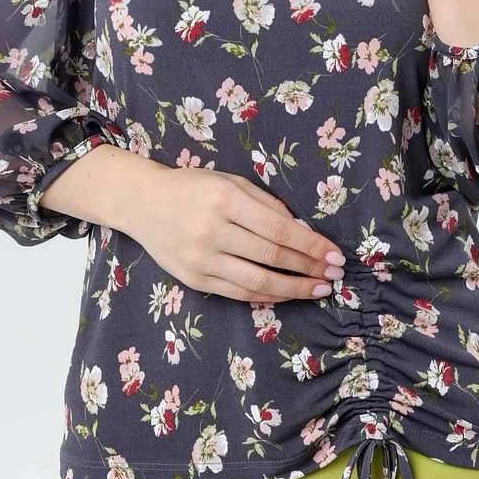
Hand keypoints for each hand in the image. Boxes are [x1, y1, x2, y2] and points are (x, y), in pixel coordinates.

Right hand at [124, 165, 345, 303]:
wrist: (143, 203)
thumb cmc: (194, 187)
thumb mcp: (231, 181)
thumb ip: (266, 204)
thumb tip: (302, 230)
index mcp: (226, 199)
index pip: (279, 229)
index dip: (312, 245)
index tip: (335, 254)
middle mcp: (213, 231)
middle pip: (272, 257)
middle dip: (310, 267)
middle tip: (335, 273)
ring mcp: (202, 259)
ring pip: (258, 283)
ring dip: (294, 289)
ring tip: (318, 288)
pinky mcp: (194, 280)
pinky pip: (238, 293)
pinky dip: (267, 296)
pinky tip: (287, 294)